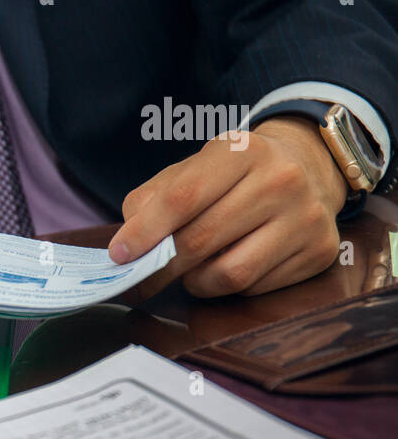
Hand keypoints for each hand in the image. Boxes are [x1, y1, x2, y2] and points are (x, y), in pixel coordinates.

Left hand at [108, 116, 347, 298]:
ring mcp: (306, 217)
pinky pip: (255, 288)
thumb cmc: (232, 175)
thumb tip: (127, 244)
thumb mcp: (190, 170)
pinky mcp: (319, 252)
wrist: (305, 168)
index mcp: (242, 150)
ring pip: (229, 274)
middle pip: (202, 240)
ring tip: (187, 272)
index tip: (119, 254)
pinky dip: (227, 286)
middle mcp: (281, 180)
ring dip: (195, 282)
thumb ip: (151, 200)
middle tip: (139, 280)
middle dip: (160, 267)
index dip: (145, 231)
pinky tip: (225, 266)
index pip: (183, 198)